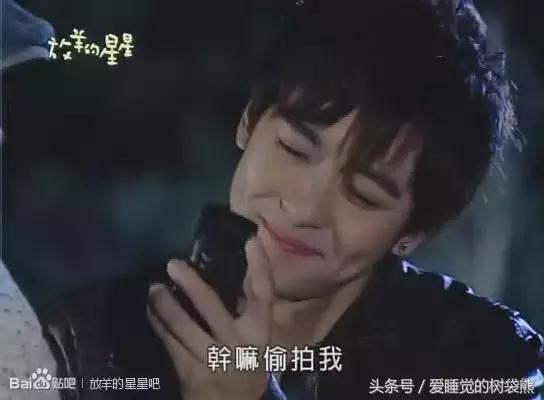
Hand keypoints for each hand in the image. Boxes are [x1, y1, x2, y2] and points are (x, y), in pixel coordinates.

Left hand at [147, 237, 273, 399]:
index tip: (250, 241)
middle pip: (212, 306)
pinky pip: (170, 342)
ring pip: (183, 325)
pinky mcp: (190, 371)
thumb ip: (250, 313)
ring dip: (165, 304)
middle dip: (191, 284)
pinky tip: (150, 312)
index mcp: (260, 333)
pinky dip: (158, 325)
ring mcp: (212, 358)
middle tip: (173, 264)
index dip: (259, 266)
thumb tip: (241, 271)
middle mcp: (237, 343)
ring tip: (153, 288)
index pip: (263, 294)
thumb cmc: (248, 370)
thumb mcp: (258, 342)